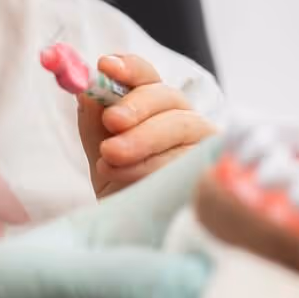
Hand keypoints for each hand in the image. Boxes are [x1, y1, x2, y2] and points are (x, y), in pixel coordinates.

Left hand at [77, 54, 217, 196]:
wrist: (135, 231)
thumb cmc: (121, 185)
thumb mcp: (100, 152)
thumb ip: (93, 121)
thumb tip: (86, 91)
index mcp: (153, 106)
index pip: (146, 75)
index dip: (128, 67)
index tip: (105, 66)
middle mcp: (182, 118)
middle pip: (167, 96)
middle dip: (136, 105)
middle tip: (111, 121)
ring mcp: (201, 143)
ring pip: (179, 125)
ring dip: (141, 139)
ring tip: (109, 157)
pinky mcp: (212, 168)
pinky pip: (187, 158)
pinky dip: (153, 166)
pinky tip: (129, 178)